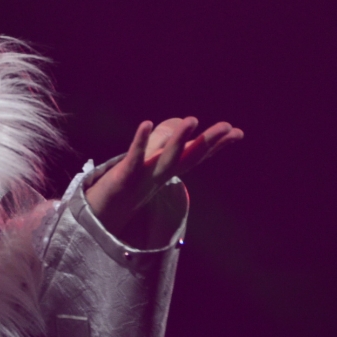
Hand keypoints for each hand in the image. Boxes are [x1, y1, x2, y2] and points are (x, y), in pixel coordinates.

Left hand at [85, 117, 242, 235]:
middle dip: (208, 142)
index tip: (238, 133)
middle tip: (227, 126)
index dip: (217, 146)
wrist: (98, 217)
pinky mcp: (124, 178)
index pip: (196, 157)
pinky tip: (147, 124)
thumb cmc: (125, 188)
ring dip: (179, 140)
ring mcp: (143, 178)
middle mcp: (160, 176)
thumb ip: (167, 148)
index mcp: (167, 173)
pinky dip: (141, 142)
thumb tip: (184, 127)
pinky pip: (134, 158)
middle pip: (188, 158)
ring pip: (166, 159)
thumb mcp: (148, 166)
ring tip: (192, 120)